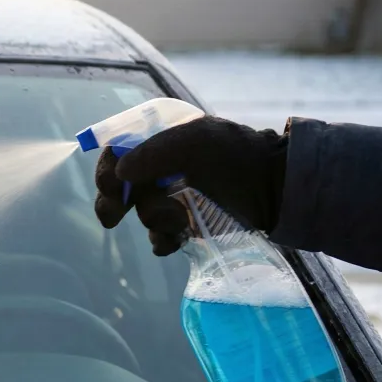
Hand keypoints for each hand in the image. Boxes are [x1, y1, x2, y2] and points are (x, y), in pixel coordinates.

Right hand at [93, 116, 288, 254]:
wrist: (275, 187)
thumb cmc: (237, 154)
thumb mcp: (197, 141)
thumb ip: (156, 152)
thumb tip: (121, 172)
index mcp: (158, 144)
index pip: (116, 154)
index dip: (106, 170)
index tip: (108, 187)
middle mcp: (159, 173)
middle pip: (118, 190)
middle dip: (112, 205)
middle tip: (112, 218)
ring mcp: (170, 201)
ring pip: (141, 216)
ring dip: (155, 219)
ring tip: (180, 217)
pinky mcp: (184, 228)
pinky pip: (159, 240)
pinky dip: (164, 241)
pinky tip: (179, 237)